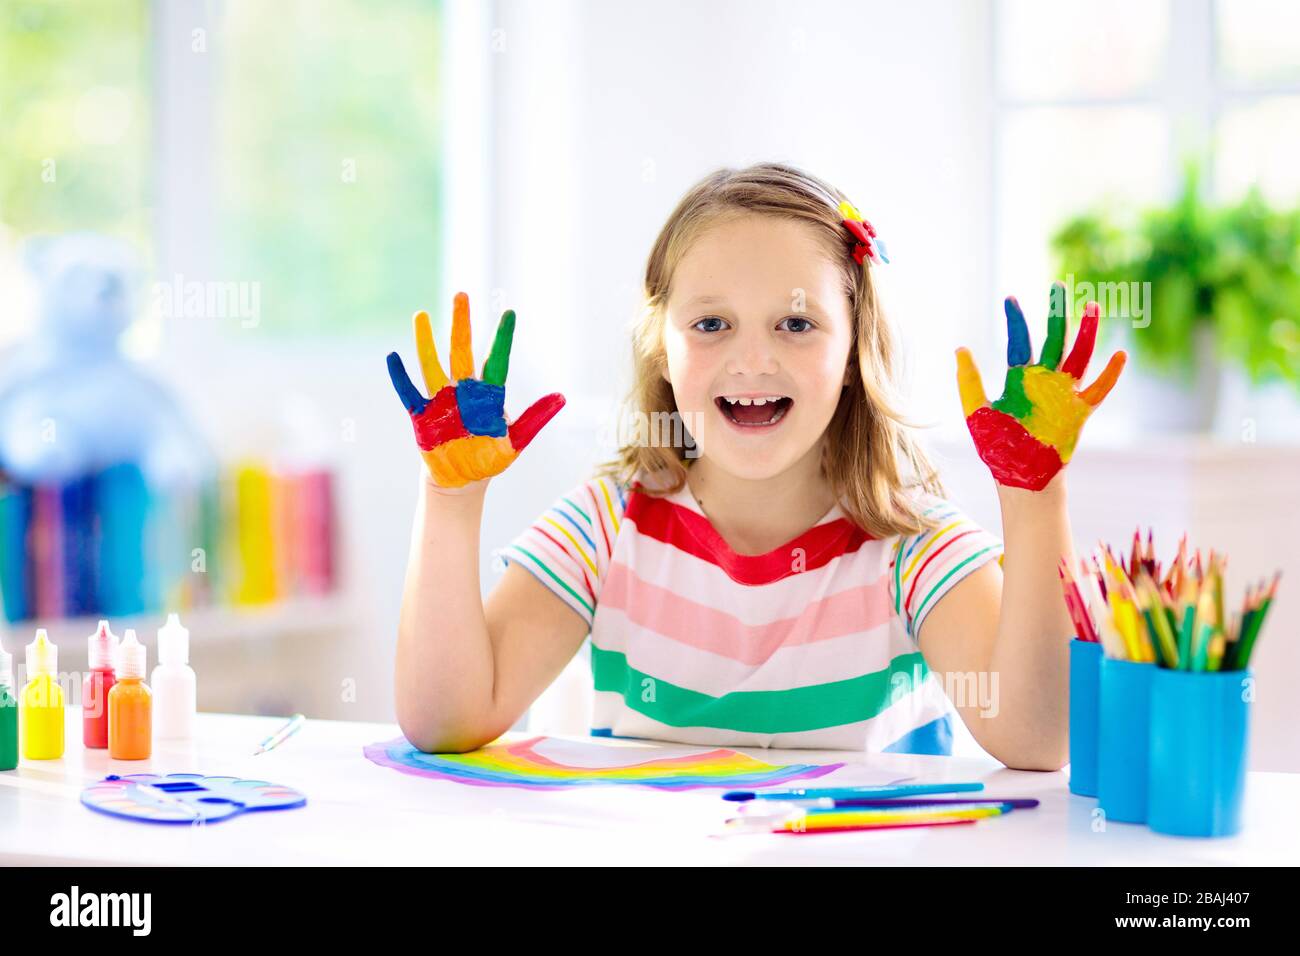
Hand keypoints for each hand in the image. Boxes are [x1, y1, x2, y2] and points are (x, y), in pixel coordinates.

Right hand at [386, 293, 564, 487]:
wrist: (464, 479)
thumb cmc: (491, 457)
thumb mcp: (516, 441)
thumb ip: (535, 418)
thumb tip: (562, 397)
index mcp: (489, 395)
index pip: (497, 360)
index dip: (502, 338)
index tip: (510, 313)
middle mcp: (464, 391)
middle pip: (462, 352)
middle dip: (462, 325)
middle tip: (462, 294)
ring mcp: (442, 400)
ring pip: (432, 364)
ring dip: (426, 341)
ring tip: (421, 315)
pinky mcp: (422, 416)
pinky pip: (409, 392)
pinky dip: (401, 377)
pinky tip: (394, 357)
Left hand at [955, 284, 1125, 490]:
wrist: (1018, 476)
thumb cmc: (997, 446)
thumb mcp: (977, 412)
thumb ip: (969, 381)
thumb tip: (959, 348)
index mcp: (1019, 379)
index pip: (1019, 342)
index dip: (1016, 321)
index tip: (1010, 298)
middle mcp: (1043, 381)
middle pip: (1054, 340)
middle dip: (1057, 314)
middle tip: (1059, 287)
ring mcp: (1063, 394)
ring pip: (1078, 356)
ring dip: (1086, 333)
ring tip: (1092, 307)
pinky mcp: (1078, 412)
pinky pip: (1098, 390)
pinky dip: (1109, 375)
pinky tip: (1119, 355)